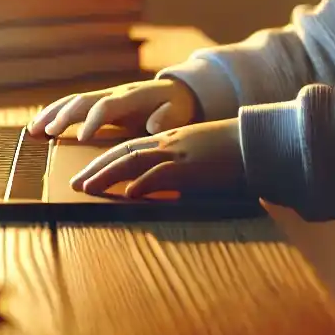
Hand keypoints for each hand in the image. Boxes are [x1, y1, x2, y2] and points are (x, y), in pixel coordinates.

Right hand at [28, 77, 200, 140]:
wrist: (175, 92)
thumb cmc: (177, 107)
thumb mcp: (178, 113)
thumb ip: (167, 118)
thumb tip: (153, 125)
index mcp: (132, 97)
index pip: (107, 106)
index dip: (94, 120)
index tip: (83, 138)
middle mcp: (114, 93)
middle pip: (83, 101)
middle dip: (64, 116)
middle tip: (48, 134)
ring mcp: (104, 96)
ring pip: (73, 101)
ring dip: (52, 114)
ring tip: (33, 130)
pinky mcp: (98, 103)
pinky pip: (72, 106)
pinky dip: (53, 114)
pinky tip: (37, 128)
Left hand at [70, 118, 246, 198]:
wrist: (260, 142)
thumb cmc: (235, 153)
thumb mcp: (200, 157)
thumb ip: (180, 170)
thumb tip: (162, 190)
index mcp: (172, 140)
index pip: (130, 147)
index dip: (105, 160)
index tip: (87, 175)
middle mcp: (170, 142)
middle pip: (124, 152)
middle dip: (96, 168)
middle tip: (75, 184)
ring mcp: (180, 152)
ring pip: (133, 160)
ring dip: (107, 174)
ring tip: (87, 188)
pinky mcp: (193, 166)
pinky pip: (161, 173)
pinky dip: (142, 183)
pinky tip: (128, 194)